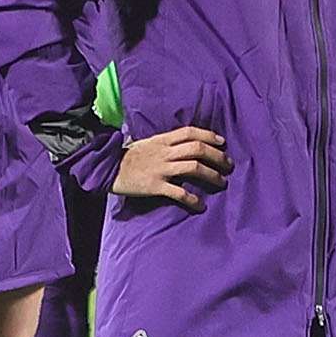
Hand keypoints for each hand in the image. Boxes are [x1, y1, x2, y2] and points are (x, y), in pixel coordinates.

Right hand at [110, 125, 229, 211]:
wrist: (108, 169)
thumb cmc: (129, 157)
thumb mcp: (148, 143)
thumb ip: (166, 143)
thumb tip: (186, 144)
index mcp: (162, 140)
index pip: (190, 132)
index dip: (209, 135)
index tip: (222, 142)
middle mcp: (164, 152)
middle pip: (197, 149)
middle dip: (217, 156)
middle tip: (228, 164)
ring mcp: (161, 169)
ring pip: (193, 168)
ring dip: (211, 175)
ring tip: (221, 182)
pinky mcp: (155, 186)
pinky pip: (178, 192)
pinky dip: (191, 198)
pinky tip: (199, 204)